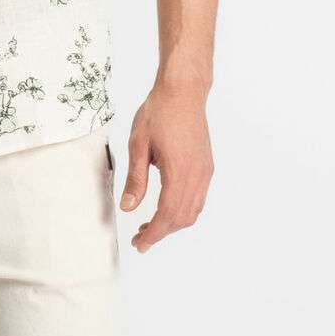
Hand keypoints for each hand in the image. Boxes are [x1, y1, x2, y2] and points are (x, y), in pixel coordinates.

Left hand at [119, 79, 213, 252]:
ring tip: (150, 225)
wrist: (182, 91)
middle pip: (182, 218)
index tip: (139, 244)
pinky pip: (198, 198)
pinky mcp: (206, 166)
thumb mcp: (138, 144)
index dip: (153, 233)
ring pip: (193, 211)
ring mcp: (205, 171)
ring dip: (173, 223)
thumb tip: (128, 207)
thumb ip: (135, 178)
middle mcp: (197, 175)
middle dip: (161, 232)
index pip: (167, 214)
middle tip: (139, 238)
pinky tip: (166, 207)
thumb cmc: (158, 112)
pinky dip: (183, 210)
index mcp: (179, 171)